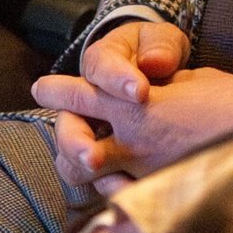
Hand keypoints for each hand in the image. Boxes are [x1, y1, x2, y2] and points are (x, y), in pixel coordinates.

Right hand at [32, 19, 192, 192]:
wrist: (162, 74)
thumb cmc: (158, 53)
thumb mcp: (164, 42)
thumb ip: (162, 48)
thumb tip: (155, 62)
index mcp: (102, 62)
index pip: (100, 66)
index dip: (117, 79)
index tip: (141, 93)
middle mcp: (87, 97)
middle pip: (68, 119)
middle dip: (78, 138)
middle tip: (94, 154)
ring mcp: (91, 129)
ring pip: (70, 153)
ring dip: (80, 162)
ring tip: (96, 169)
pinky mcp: (103, 154)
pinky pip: (90, 174)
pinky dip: (103, 182)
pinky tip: (122, 189)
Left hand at [35, 30, 232, 193]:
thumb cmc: (228, 100)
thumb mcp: (190, 79)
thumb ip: (160, 86)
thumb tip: (150, 89)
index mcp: (136, 104)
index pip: (83, 96)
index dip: (59, 91)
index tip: (41, 87)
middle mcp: (131, 140)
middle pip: (74, 137)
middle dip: (61, 130)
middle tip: (55, 124)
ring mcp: (141, 170)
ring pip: (88, 170)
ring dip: (79, 160)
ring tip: (81, 154)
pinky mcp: (156, 190)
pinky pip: (118, 194)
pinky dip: (110, 188)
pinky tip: (112, 183)